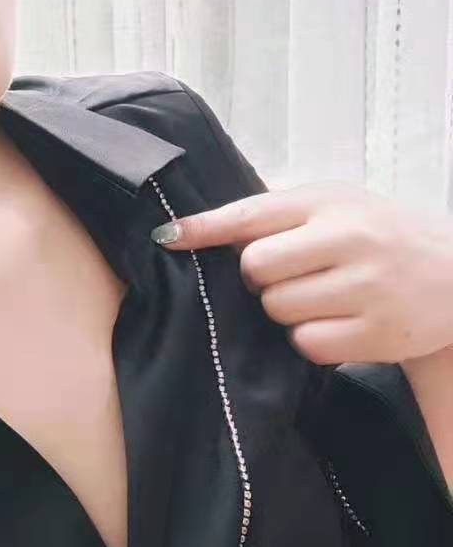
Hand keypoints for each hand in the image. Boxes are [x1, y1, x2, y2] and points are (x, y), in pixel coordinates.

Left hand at [149, 182, 452, 364]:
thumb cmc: (379, 235)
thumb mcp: (335, 206)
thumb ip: (275, 214)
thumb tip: (194, 229)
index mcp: (331, 202)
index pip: (252, 214)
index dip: (203, 228)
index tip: (167, 238)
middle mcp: (350, 239)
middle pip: (255, 269)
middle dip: (258, 279)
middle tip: (289, 274)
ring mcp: (368, 287)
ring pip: (277, 310)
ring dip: (285, 310)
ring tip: (321, 296)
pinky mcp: (380, 333)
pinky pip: (307, 344)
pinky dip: (310, 339)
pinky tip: (337, 322)